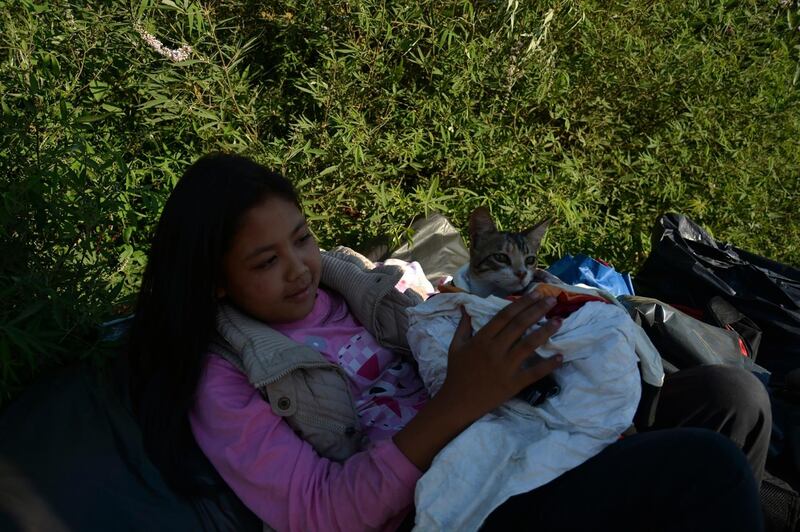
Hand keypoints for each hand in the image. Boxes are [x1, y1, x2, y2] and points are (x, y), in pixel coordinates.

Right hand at [393, 290, 561, 470]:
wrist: (458, 401)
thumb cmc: (457, 372)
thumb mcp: (455, 346)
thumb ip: (463, 326)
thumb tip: (466, 307)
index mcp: (482, 339)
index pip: (505, 316)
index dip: (521, 303)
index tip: (535, 293)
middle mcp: (495, 350)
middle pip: (519, 326)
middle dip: (537, 310)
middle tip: (552, 300)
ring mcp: (505, 367)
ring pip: (528, 345)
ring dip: (545, 332)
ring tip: (559, 321)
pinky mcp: (513, 384)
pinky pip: (533, 373)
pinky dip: (547, 365)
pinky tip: (560, 356)